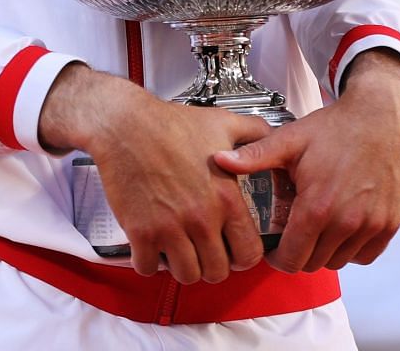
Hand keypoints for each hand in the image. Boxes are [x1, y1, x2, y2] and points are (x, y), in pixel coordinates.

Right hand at [40, 67, 269, 284]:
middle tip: (203, 251)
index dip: (243, 257)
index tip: (232, 250)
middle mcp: (201, 218)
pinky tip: (152, 247)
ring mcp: (170, 228)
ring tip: (179, 250)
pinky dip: (150, 263)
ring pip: (187, 276)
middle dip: (212, 265)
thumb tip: (274, 140)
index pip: (249, 254)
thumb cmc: (170, 124)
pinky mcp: (141, 232)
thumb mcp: (223, 123)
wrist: (125, 124)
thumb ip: (255, 133)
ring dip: (183, 267)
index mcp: (226, 198)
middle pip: (217, 272)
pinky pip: (150, 269)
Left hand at [212, 51, 399, 272]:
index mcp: (317, 207)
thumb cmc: (337, 127)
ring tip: (316, 227)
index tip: (274, 247)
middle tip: (293, 234)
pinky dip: (352, 248)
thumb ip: (255, 157)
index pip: (291, 260)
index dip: (277, 258)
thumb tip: (218, 161)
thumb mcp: (292, 139)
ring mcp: (372, 225)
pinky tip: (341, 227)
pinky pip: (366, 255)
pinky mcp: (390, 223)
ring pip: (339, 261)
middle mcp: (346, 222)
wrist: (382, 115)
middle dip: (298, 253)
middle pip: (314, 264)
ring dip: (325, 251)